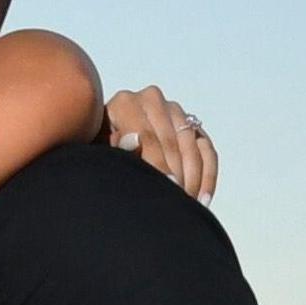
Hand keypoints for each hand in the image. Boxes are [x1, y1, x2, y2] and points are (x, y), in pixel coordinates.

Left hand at [104, 84, 216, 201]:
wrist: (106, 146)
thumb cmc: (98, 154)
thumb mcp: (99, 152)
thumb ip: (115, 147)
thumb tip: (135, 142)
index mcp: (126, 103)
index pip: (147, 135)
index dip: (157, 165)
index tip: (167, 189)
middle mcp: (152, 99)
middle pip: (171, 140)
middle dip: (176, 174)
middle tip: (177, 202)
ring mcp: (174, 110)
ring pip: (192, 143)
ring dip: (193, 176)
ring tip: (188, 205)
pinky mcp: (191, 124)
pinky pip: (206, 149)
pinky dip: (207, 174)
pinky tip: (202, 200)